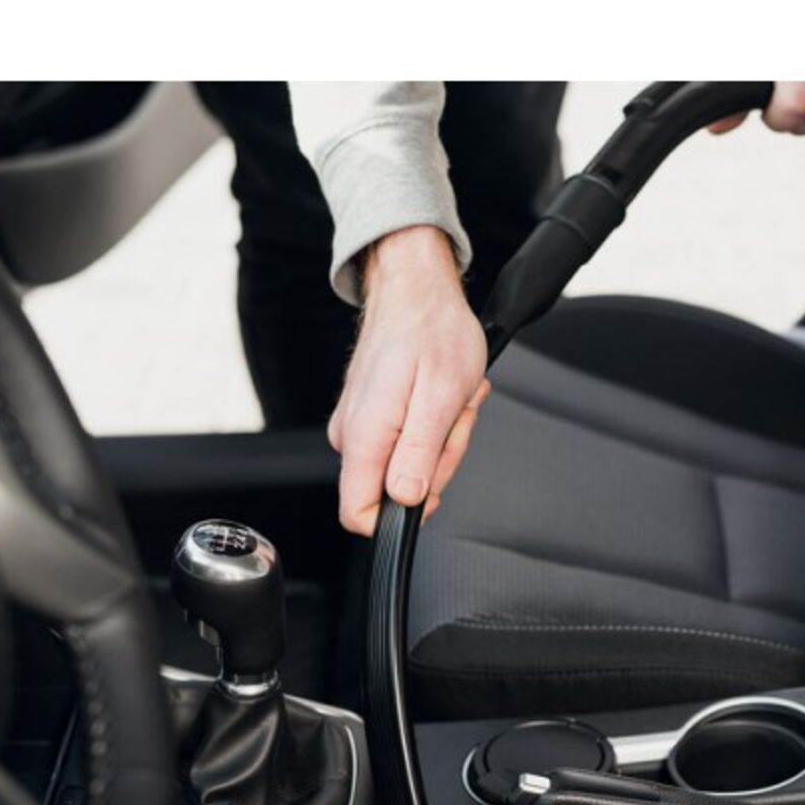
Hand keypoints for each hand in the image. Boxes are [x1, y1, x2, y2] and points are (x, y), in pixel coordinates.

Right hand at [327, 225, 489, 533]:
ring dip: (440, 440)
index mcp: (365, 437)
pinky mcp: (369, 416)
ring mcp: (358, 425)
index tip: (432, 482)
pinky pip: (404, 442)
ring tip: (451, 400)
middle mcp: (351, 435)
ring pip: (404, 467)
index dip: (402, 516)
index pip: (358, 514)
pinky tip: (440, 396)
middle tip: (453, 419)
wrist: (416, 288)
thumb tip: (406, 500)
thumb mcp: (442, 397)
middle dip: (437, 463)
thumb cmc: (433, 331)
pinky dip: (431, 424)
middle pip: (393, 492)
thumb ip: (420, 455)